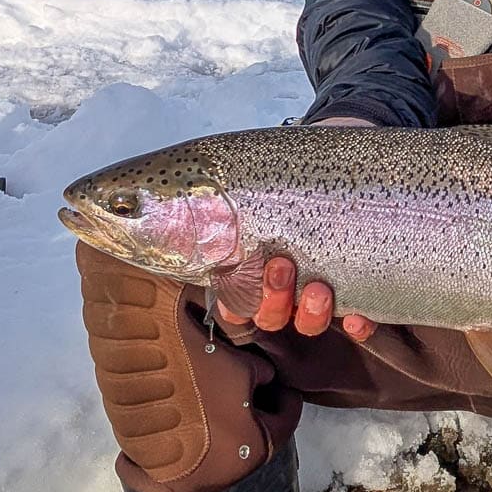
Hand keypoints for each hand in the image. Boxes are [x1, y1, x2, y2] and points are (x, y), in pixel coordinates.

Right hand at [216, 115, 379, 339]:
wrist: (343, 166)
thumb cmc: (289, 178)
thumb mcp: (245, 182)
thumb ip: (212, 197)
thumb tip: (131, 195)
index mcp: (254, 268)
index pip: (235, 303)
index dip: (235, 305)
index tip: (237, 286)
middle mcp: (285, 288)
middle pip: (270, 316)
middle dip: (272, 298)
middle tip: (281, 264)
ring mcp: (321, 292)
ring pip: (308, 324)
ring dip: (310, 312)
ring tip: (318, 286)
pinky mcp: (359, 289)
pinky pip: (359, 322)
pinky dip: (358, 325)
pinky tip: (358, 317)